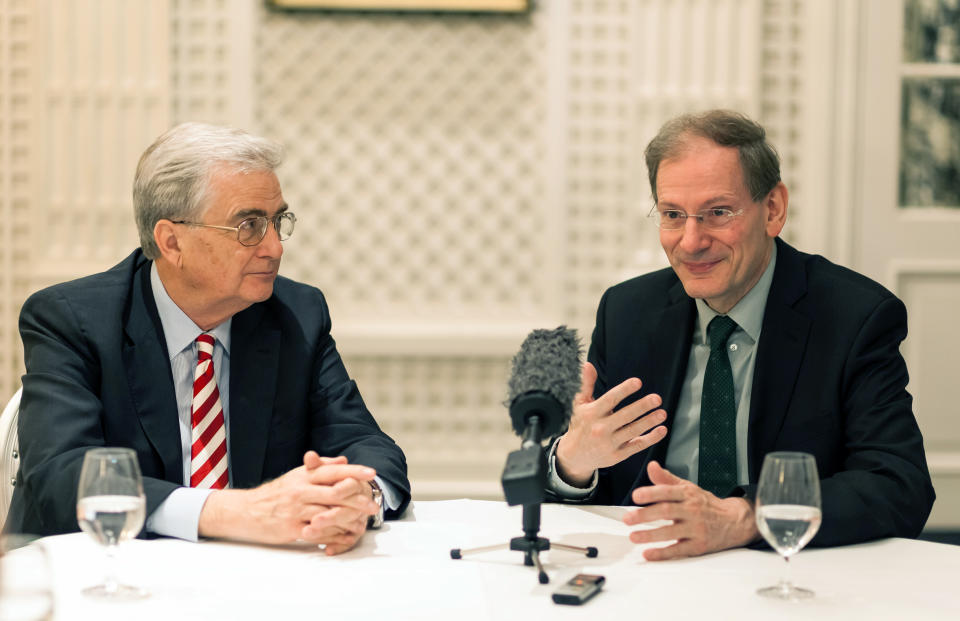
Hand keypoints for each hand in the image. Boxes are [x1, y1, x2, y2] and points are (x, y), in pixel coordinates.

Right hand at [198, 451, 378, 550]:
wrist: (246, 511)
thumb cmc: (276, 493)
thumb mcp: (297, 475)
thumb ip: (321, 467)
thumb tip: (343, 460)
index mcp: (304, 475)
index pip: (334, 470)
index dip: (354, 471)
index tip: (371, 473)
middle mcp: (302, 490)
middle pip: (336, 492)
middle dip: (358, 499)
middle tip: (373, 505)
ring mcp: (297, 510)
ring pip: (330, 513)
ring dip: (349, 519)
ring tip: (362, 522)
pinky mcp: (293, 528)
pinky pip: (319, 531)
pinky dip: (334, 534)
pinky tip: (344, 535)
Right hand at [555, 362, 667, 485]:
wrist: (574, 456)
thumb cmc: (580, 425)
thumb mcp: (580, 404)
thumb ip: (587, 384)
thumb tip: (588, 365)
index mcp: (592, 413)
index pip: (610, 399)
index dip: (624, 390)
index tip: (638, 382)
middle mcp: (600, 428)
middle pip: (625, 416)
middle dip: (642, 406)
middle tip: (657, 399)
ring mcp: (609, 443)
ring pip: (633, 431)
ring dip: (649, 422)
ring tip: (662, 413)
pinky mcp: (617, 456)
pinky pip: (636, 446)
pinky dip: (650, 438)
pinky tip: (661, 430)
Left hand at [623, 461, 758, 560]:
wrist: (734, 521)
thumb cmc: (706, 504)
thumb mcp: (688, 488)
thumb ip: (667, 479)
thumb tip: (651, 466)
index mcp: (687, 494)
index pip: (667, 492)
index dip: (651, 493)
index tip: (636, 495)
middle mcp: (692, 510)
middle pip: (667, 511)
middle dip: (645, 515)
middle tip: (627, 518)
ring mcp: (696, 529)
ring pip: (671, 532)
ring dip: (650, 535)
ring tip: (633, 536)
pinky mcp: (699, 545)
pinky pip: (679, 550)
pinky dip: (663, 553)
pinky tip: (648, 553)